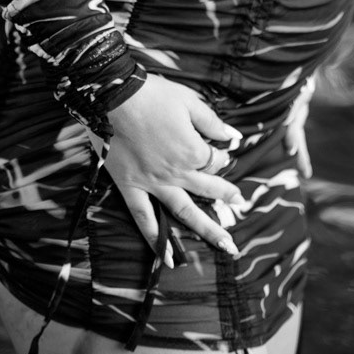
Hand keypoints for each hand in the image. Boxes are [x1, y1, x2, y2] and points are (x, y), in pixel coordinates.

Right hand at [91, 74, 243, 265]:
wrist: (113, 96)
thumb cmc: (152, 94)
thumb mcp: (188, 100)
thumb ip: (212, 121)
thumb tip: (232, 136)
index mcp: (192, 151)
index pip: (215, 160)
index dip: (221, 155)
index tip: (220, 149)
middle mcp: (177, 173)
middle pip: (208, 189)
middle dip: (227, 196)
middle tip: (240, 205)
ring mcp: (153, 184)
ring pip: (185, 212)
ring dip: (207, 229)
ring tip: (226, 245)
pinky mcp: (131, 188)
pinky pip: (144, 219)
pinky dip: (156, 241)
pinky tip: (167, 259)